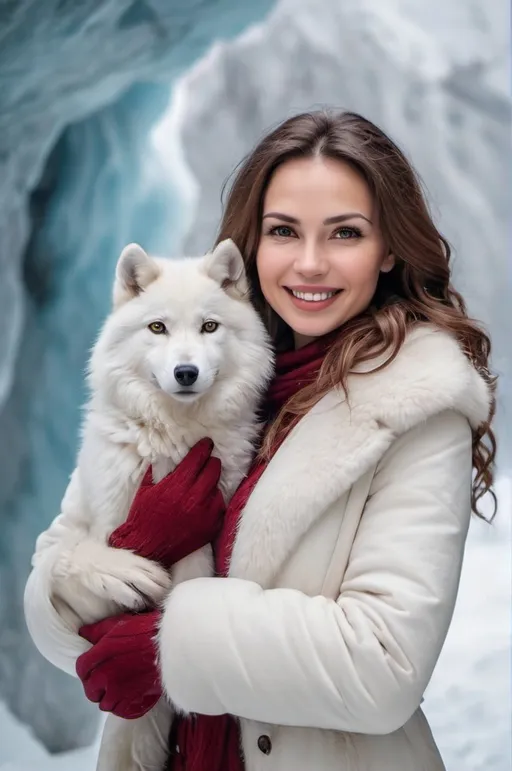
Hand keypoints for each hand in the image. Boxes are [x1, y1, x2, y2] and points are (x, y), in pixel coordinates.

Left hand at [77, 610, 161, 717]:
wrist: (171, 644)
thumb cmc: (145, 630)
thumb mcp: (119, 624)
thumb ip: (97, 630)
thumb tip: (82, 633)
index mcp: (100, 656)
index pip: (81, 669)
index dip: (86, 669)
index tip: (93, 668)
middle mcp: (106, 676)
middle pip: (91, 690)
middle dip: (96, 686)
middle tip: (106, 680)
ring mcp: (119, 691)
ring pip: (104, 703)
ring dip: (109, 697)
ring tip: (119, 689)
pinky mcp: (133, 702)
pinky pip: (120, 711)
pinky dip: (122, 706)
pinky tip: (128, 696)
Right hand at [109, 438, 224, 568]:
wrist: (146, 548)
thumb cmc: (142, 516)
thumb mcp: (146, 489)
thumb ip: (158, 469)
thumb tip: (166, 454)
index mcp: (177, 485)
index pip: (198, 458)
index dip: (204, 448)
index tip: (207, 443)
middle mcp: (194, 498)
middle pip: (213, 469)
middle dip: (210, 463)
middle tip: (206, 462)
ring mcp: (205, 514)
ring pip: (217, 488)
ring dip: (211, 484)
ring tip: (202, 486)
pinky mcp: (211, 527)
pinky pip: (220, 507)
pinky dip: (213, 502)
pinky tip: (204, 503)